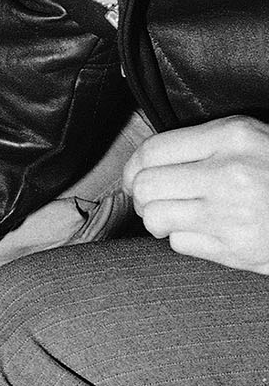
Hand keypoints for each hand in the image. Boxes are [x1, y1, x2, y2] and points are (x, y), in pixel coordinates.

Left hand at [122, 117, 268, 271]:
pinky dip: (183, 239)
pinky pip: (179, 244)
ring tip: (177, 215)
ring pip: (155, 217)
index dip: (134, 167)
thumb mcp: (252, 140)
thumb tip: (147, 161)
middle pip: (146, 186)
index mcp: (232, 137)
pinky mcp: (234, 248)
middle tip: (154, 198)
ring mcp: (231, 213)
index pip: (153, 150)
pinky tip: (203, 231)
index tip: (137, 176)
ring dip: (159, 219)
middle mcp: (228, 173)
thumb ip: (205, 143)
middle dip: (142, 195)